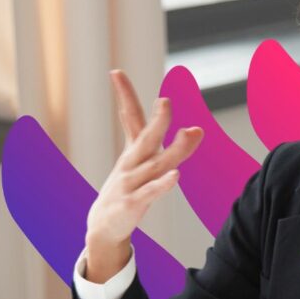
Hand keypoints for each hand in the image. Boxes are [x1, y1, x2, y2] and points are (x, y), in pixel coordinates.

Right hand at [84, 70, 203, 281]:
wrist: (104, 226)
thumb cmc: (127, 190)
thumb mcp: (141, 164)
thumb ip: (166, 145)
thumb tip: (195, 128)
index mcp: (133, 152)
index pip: (129, 119)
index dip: (124, 96)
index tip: (115, 72)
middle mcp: (131, 164)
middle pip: (146, 138)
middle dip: (157, 120)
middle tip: (165, 101)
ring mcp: (130, 183)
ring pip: (155, 164)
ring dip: (174, 150)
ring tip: (191, 133)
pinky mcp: (132, 203)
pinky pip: (151, 192)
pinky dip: (163, 184)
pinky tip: (176, 175)